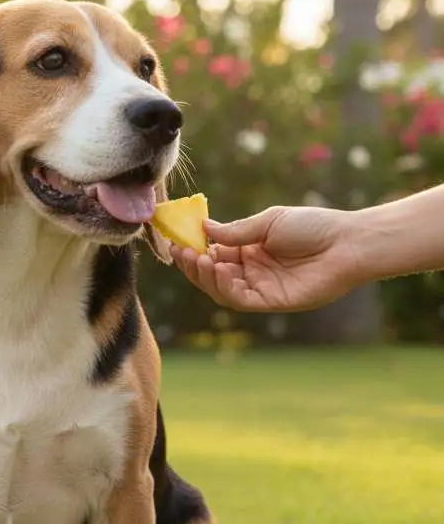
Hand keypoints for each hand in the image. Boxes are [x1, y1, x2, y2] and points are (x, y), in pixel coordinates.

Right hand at [169, 205, 361, 312]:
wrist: (347, 243)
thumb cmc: (313, 227)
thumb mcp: (268, 222)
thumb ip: (236, 231)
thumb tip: (203, 228)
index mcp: (249, 251)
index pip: (213, 254)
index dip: (194, 250)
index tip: (176, 241)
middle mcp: (251, 272)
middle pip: (212, 275)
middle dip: (193, 265)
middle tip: (181, 252)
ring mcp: (260, 288)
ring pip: (221, 290)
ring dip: (205, 276)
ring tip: (199, 259)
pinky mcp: (271, 302)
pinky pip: (240, 299)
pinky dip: (226, 287)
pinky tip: (221, 270)